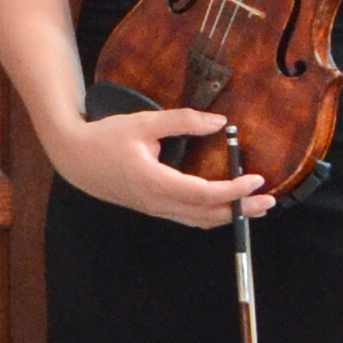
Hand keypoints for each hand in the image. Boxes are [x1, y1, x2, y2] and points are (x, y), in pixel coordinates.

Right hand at [49, 105, 273, 228]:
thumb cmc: (106, 138)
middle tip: (268, 201)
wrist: (74, 159)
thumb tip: (219, 122)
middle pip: (207, 214)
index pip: (204, 194)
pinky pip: (187, 218)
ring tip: (253, 208)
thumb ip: (183, 121)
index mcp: (155, 182)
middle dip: (240, 210)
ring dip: (228, 216)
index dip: (233, 190)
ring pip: (198, 221)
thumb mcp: (145, 123)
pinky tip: (224, 208)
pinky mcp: (152, 207)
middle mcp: (157, 202)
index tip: (256, 180)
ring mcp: (154, 208)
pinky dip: (211, 215)